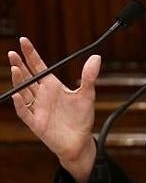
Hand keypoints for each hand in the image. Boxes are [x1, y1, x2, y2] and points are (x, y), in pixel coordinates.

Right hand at [9, 37, 100, 182]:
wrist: (80, 141)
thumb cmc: (82, 117)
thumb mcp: (87, 94)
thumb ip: (89, 76)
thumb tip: (96, 57)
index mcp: (52, 86)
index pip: (38, 67)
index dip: (31, 54)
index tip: (23, 41)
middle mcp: (42, 95)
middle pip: (27, 77)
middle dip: (19, 64)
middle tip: (12, 52)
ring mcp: (37, 108)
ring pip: (24, 91)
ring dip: (19, 80)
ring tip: (15, 67)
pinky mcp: (36, 122)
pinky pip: (25, 112)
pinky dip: (20, 104)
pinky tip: (18, 94)